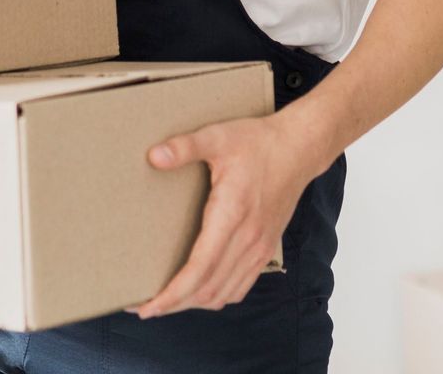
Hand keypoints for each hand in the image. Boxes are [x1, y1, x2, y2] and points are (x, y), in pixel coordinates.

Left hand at [128, 112, 327, 318]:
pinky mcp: (265, 249)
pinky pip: (241, 286)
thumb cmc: (258, 143)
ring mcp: (259, 248)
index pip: (200, 269)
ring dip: (194, 304)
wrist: (298, 149)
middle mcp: (248, 239)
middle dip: (174, 304)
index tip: (147, 306)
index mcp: (232, 215)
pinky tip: (200, 293)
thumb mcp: (218, 136)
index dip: (172, 294)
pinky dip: (217, 296)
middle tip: (144, 307)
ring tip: (166, 303)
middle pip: (207, 289)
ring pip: (223, 293)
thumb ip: (185, 147)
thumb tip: (154, 156)